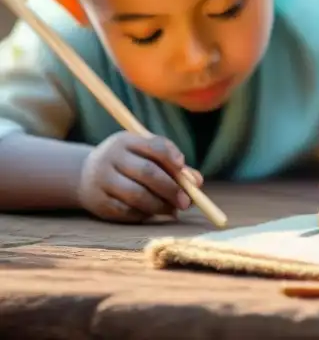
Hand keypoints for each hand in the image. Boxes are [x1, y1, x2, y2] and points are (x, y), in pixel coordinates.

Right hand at [77, 132, 201, 223]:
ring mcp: (101, 181)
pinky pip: (127, 211)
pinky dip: (145, 214)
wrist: (85, 175)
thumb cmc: (129, 163)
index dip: (172, 157)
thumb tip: (197, 182)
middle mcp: (111, 158)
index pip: (154, 146)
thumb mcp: (146, 155)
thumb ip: (173, 165)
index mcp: (125, 141)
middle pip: (147, 172)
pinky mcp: (98, 203)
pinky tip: (153, 213)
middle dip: (171, 188)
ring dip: (160, 205)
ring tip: (173, 210)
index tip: (184, 169)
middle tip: (186, 202)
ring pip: (137, 195)